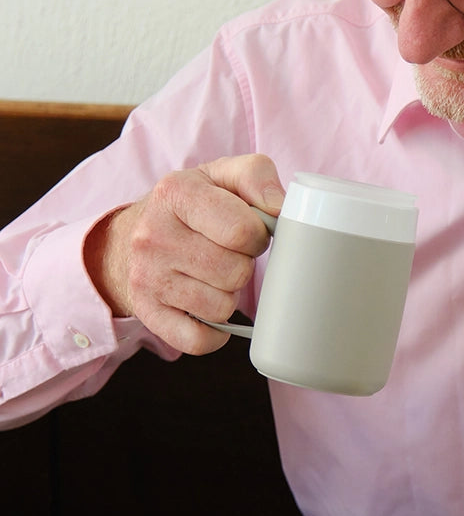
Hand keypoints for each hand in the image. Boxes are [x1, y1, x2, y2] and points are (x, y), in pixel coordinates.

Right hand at [84, 154, 285, 352]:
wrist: (130, 235)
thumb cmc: (192, 203)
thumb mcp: (222, 174)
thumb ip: (257, 177)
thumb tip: (281, 206)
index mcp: (176, 192)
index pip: (242, 231)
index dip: (258, 235)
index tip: (250, 231)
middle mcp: (153, 236)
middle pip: (235, 272)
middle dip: (244, 263)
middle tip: (232, 253)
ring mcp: (147, 278)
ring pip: (222, 307)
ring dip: (229, 294)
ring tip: (216, 273)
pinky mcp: (146, 313)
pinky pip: (198, 341)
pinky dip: (214, 332)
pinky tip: (210, 307)